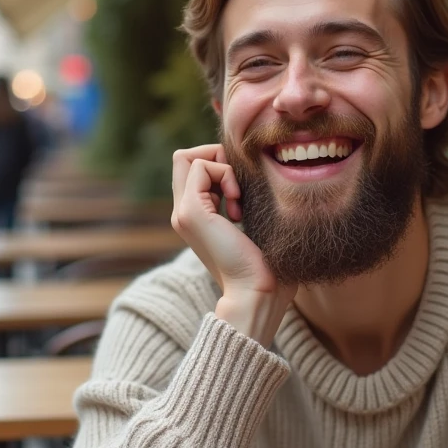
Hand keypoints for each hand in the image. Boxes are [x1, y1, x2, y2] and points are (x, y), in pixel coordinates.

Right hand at [170, 144, 294, 344]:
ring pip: (189, 156)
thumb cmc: (265, 263)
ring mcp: (183, 212)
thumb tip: (251, 176)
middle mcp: (182, 212)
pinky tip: (238, 204)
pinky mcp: (191, 212)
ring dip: (222, 167)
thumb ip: (241, 201)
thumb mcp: (251, 223)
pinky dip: (225, 174)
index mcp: (194, 216)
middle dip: (217, 157)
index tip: (240, 189)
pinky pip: (201, 165)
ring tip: (238, 199)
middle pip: (184, 157)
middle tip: (238, 185)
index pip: (190, 167)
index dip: (217, 163)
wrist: (256, 291)